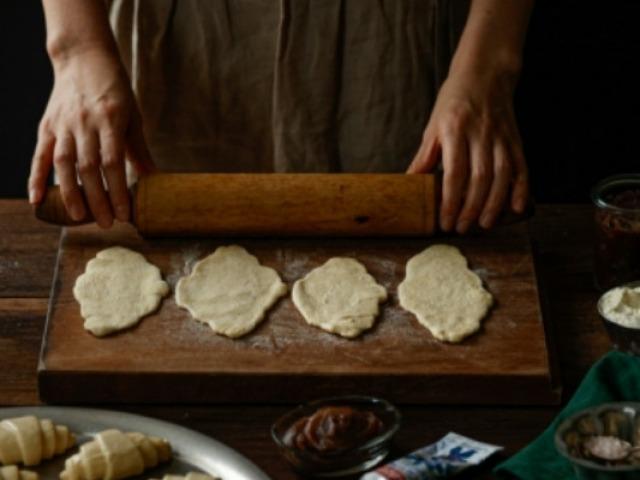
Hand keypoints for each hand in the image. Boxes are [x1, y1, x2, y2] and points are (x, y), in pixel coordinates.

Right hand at [28, 48, 153, 227]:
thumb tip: (154, 181)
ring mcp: (63, 124)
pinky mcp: (47, 126)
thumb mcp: (133, 117)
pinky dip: (36, 178)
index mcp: (110, 120)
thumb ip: (139, 150)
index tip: (125, 214)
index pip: (114, 162)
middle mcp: (84, 123)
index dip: (119, 190)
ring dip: (70, 193)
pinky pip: (39, 155)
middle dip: (97, 199)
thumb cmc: (114, 90)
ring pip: (64, 164)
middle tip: (106, 223)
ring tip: (79, 218)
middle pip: (89, 167)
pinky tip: (37, 200)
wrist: (83, 58)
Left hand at [408, 71, 528, 232]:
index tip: (445, 221)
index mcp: (455, 130)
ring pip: (501, 175)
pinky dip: (521, 189)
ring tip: (483, 224)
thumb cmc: (454, 102)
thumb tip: (409, 184)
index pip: (454, 172)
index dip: (451, 200)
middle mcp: (480, 134)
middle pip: (479, 178)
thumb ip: (425, 157)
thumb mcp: (433, 126)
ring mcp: (501, 137)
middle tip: (462, 228)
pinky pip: (521, 167)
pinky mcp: (516, 139)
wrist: (485, 74)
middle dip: (470, 208)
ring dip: (493, 204)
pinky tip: (516, 208)